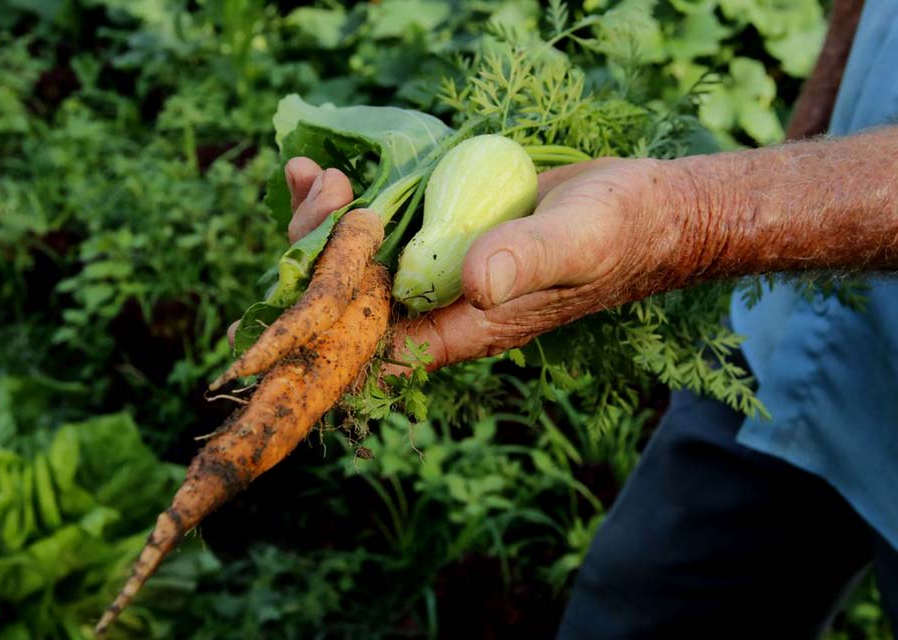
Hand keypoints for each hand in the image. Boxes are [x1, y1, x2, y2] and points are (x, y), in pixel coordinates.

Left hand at [231, 155, 691, 370]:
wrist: (641, 209)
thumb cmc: (617, 232)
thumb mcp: (578, 242)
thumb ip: (530, 261)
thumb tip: (476, 282)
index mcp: (463, 329)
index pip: (374, 343)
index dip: (330, 312)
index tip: (317, 257)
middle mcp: (438, 305)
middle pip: (351, 299)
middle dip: (317, 252)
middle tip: (325, 191)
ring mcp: (435, 268)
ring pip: (355, 261)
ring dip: (321, 222)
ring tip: (310, 173)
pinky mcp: (438, 231)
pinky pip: (377, 225)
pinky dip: (344, 202)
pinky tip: (317, 169)